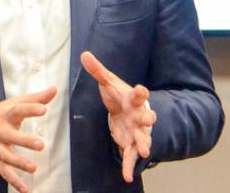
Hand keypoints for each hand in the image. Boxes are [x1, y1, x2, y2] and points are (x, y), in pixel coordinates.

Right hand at [0, 86, 56, 192]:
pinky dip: (14, 182)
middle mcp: (0, 130)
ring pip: (6, 156)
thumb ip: (36, 98)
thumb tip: (54, 89)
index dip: (30, 109)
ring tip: (33, 168)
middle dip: (24, 141)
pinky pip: (4, 172)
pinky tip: (25, 189)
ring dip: (19, 163)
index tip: (43, 109)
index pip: (18, 110)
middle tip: (40, 144)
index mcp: (6, 114)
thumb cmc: (1, 114)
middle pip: (10, 136)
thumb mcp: (15, 103)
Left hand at [80, 51, 155, 182]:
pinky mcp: (131, 143)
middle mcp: (139, 115)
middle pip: (147, 116)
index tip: (141, 89)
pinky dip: (130, 166)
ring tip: (145, 152)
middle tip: (148, 120)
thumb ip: (97, 70)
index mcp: (133, 98)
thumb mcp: (107, 82)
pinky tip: (128, 177)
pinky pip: (131, 156)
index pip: (139, 93)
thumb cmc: (118, 95)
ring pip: (144, 138)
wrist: (125, 111)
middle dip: (148, 118)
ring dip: (145, 144)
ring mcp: (137, 131)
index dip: (140, 91)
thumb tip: (84, 54)